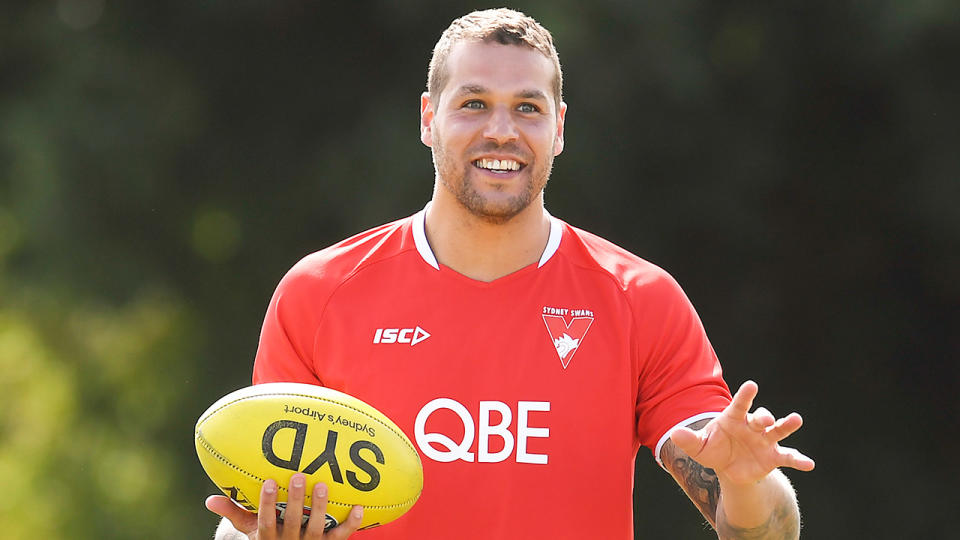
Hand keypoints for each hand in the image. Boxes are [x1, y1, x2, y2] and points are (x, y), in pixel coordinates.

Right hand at [206, 473, 363, 539]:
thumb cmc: (267, 535)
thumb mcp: (249, 529)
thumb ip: (234, 513)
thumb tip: (209, 499)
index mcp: (268, 539)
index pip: (265, 522)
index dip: (267, 504)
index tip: (268, 482)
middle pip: (292, 523)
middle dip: (295, 501)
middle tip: (298, 475)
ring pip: (316, 529)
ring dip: (321, 508)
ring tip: (323, 485)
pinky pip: (341, 536)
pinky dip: (352, 524)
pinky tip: (359, 507)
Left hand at [670, 380, 814, 486]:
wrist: (729, 468)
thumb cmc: (714, 449)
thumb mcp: (699, 447)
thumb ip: (688, 439)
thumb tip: (674, 433)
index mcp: (734, 418)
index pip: (739, 404)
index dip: (745, 395)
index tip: (751, 385)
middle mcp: (753, 426)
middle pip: (761, 416)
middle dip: (764, 416)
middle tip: (766, 419)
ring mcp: (766, 440)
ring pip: (779, 430)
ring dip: (788, 424)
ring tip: (796, 419)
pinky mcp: (774, 456)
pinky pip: (789, 457)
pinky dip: (799, 460)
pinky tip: (809, 464)